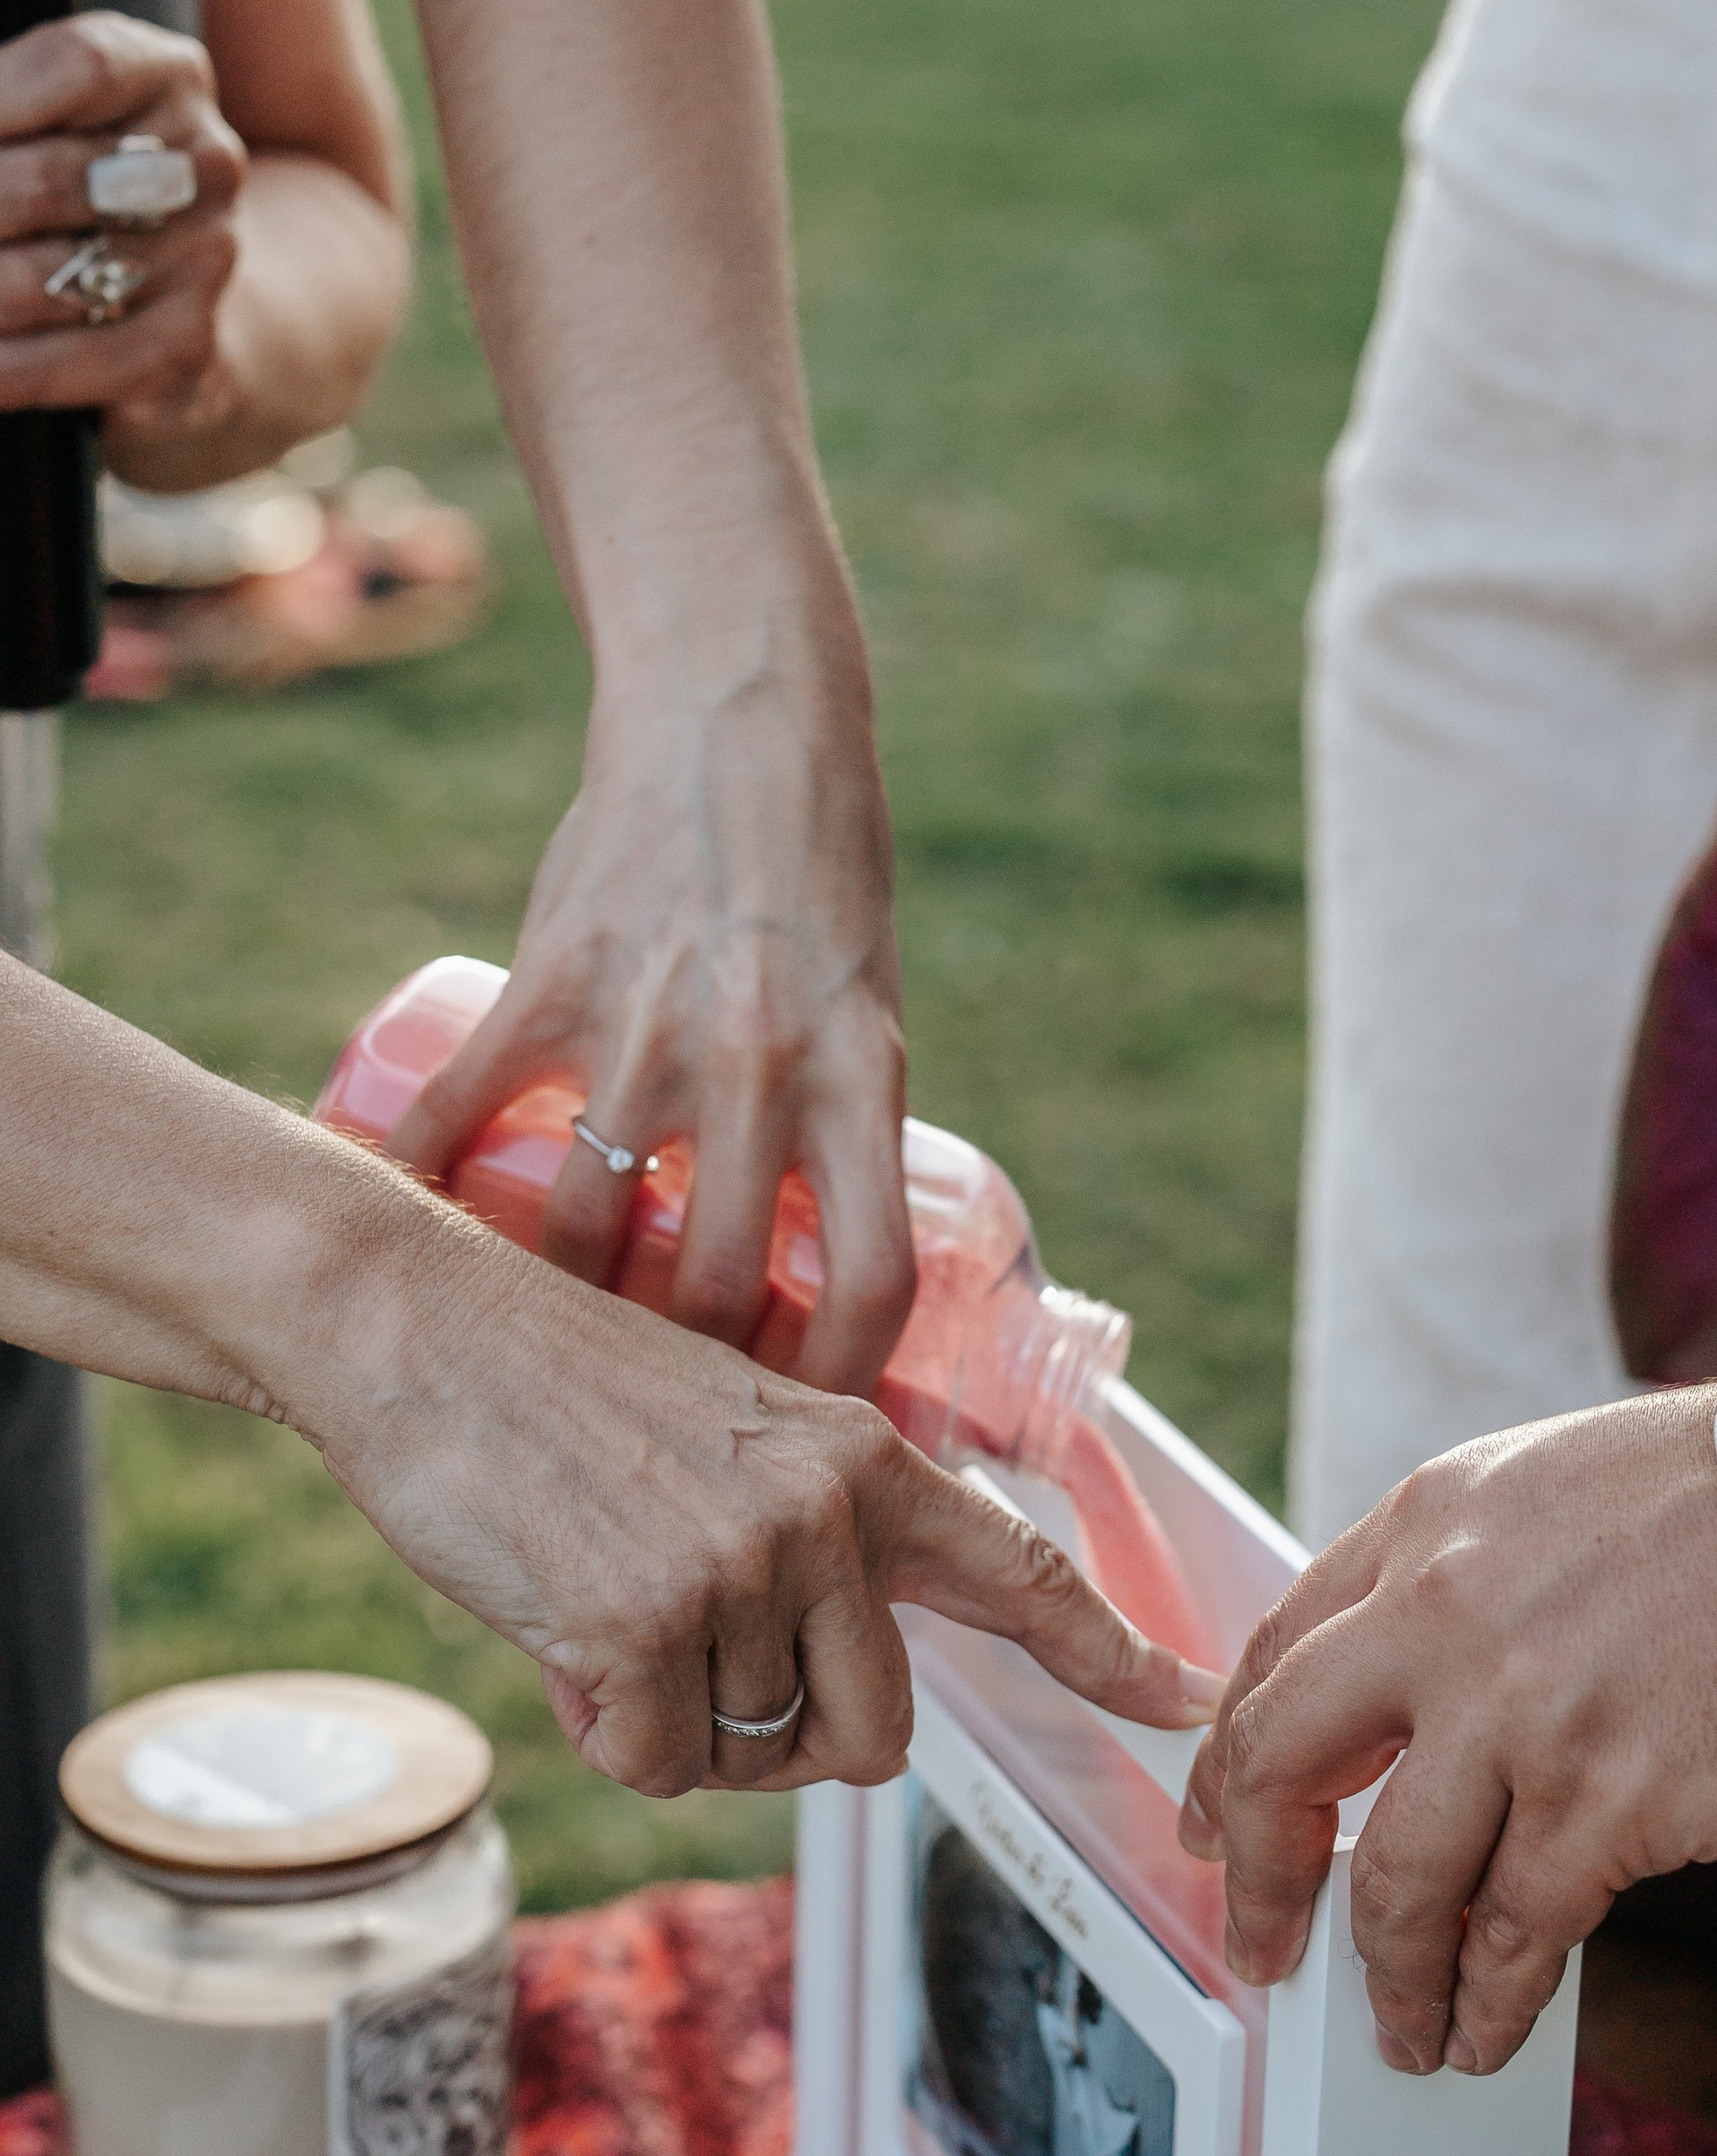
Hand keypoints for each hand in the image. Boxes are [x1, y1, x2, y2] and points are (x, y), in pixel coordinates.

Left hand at [0, 15, 246, 458]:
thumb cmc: (79, 197)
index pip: (78, 67)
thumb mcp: (48, 121)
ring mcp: (202, 263)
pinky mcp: (181, 353)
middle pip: (48, 180)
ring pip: (39, 279)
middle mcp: (202, 165)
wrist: (178, 317)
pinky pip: (54, 363)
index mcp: (166, 77)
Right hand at [302, 1206, 1216, 1796]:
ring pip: (748, 1756)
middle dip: (789, 1743)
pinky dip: (604, 1731)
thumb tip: (839, 1680)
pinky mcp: (643, 1626)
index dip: (1111, 1653)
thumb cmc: (556, 1387)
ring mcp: (739, 1568)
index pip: (1019, 1572)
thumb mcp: (731, 1428)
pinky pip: (657, 1763)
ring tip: (608, 1610)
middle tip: (697, 1673)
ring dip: (676, 1725)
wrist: (417, 1324)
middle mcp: (824, 1513)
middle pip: (874, 1736)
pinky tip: (561, 1634)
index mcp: (862, 1458)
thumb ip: (813, 1529)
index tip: (1192, 1701)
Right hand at [388, 596, 912, 1395]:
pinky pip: (461, 1114)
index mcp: (859, 1080)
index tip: (805, 1430)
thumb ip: (838, 1143)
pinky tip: (410, 1237)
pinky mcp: (546, 980)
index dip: (838, 1382)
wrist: (742, 725)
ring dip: (559, 1308)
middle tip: (657, 1405)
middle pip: (708, 1287)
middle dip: (680, 1374)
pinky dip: (424, 1186)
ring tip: (551, 1344)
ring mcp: (643, 1025)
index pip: (866, 1280)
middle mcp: (756, 1064)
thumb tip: (812, 1303)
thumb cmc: (819, 894)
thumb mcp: (867, 1022)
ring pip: (581, 1231)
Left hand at [1177, 1388, 1716, 2074]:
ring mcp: (1517, 1713)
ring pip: (1393, 1881)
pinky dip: (1487, 2001)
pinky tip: (1483, 2032)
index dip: (1232, 1759)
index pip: (1277, 1656)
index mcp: (1422, 1527)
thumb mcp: (1548, 1490)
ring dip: (1387, 1976)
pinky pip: (1512, 1935)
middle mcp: (1442, 1615)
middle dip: (1254, 1876)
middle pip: (1280, 1765)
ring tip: (1402, 2028)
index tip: (1222, 1820)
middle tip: (1261, 1942)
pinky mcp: (1607, 1801)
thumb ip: (1461, 1575)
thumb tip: (1408, 1691)